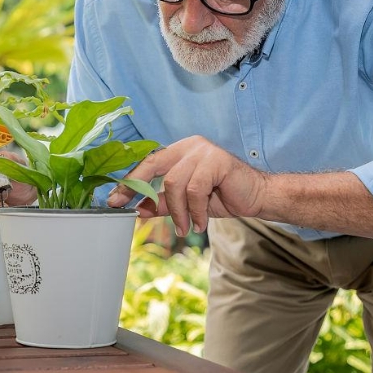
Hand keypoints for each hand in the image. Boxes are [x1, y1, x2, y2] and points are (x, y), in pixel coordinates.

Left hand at [107, 136, 268, 236]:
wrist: (257, 197)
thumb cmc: (222, 196)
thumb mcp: (186, 203)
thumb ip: (162, 203)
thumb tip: (137, 209)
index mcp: (179, 151)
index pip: (147, 163)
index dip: (130, 182)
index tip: (114, 201)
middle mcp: (189, 146)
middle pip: (153, 165)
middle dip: (138, 189)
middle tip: (132, 211)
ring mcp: (203, 150)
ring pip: (174, 182)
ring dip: (178, 211)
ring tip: (186, 227)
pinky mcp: (217, 160)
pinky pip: (194, 189)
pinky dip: (195, 210)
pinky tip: (200, 222)